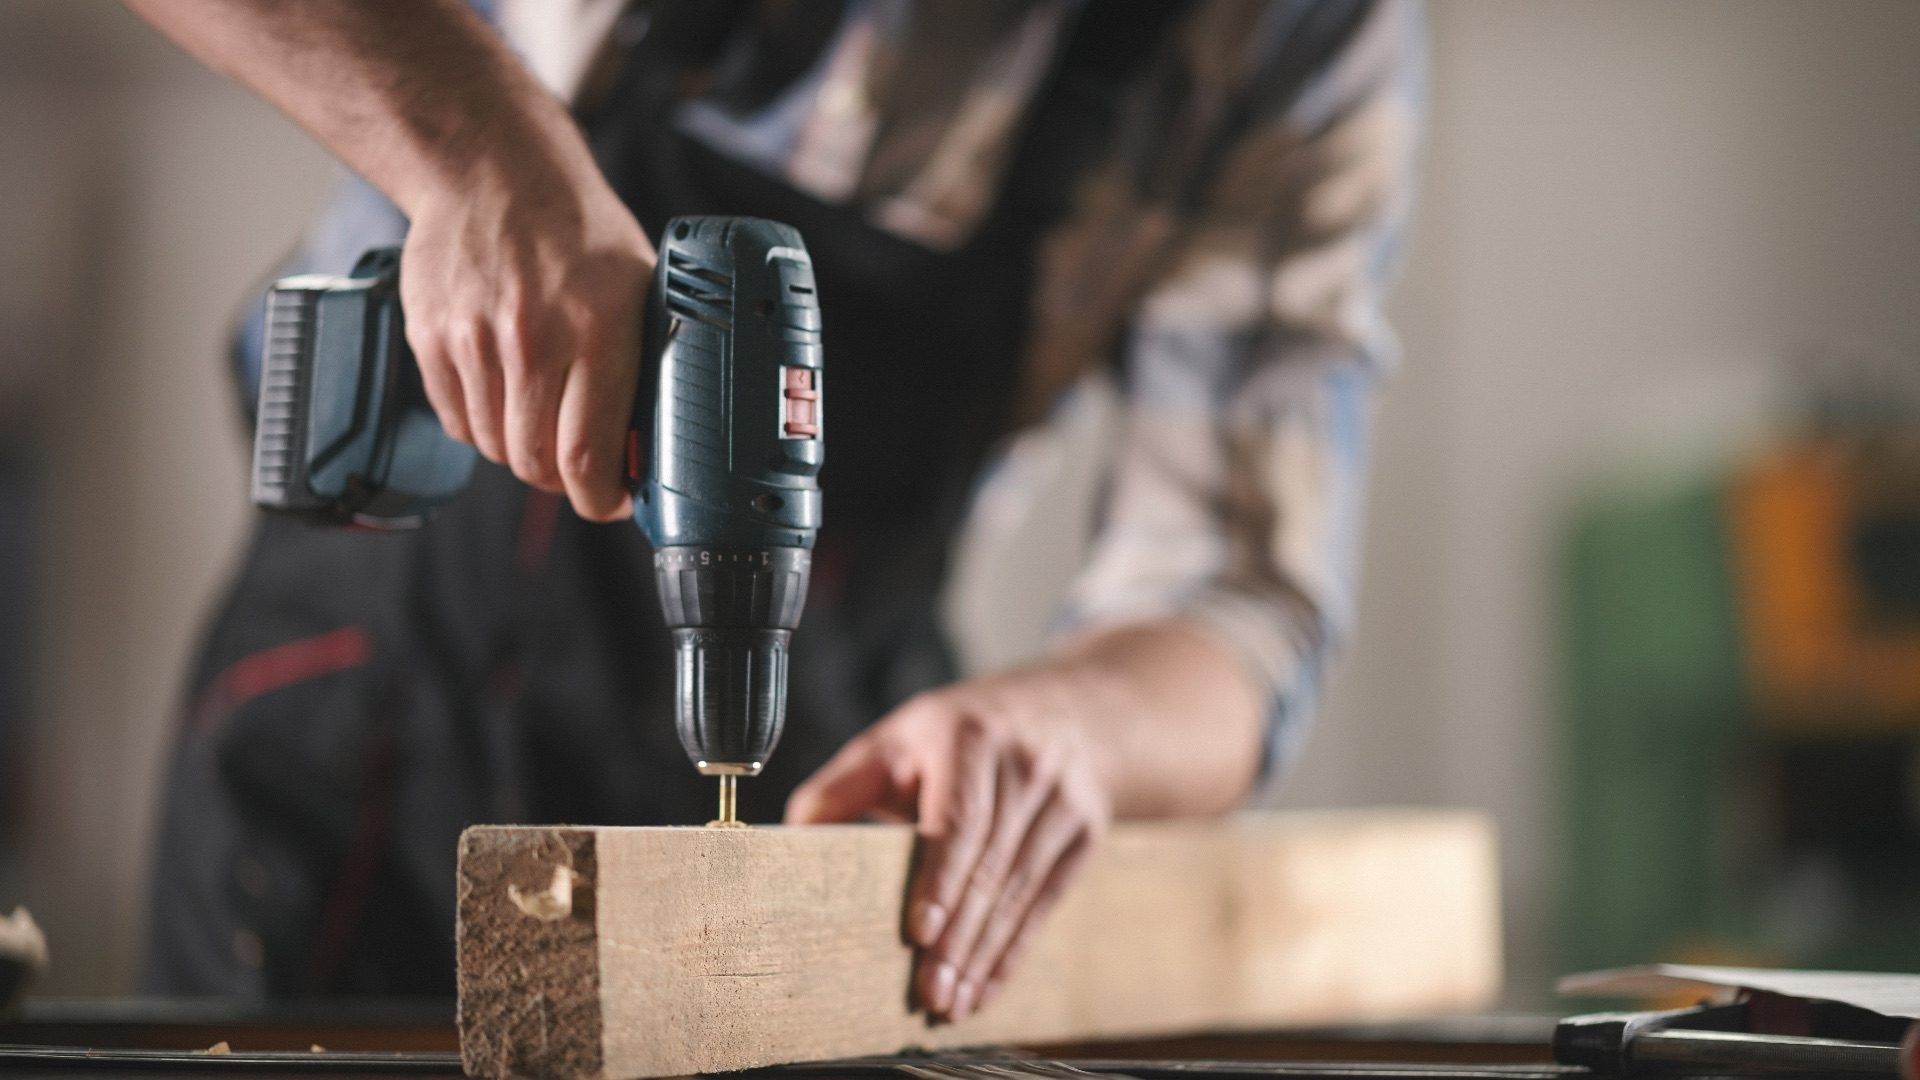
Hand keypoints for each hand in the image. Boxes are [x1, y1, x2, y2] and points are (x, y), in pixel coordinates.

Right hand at [399, 164, 653, 521]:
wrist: (492, 170)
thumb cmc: (579, 231)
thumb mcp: (639, 286)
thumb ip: (645, 361)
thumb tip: (654, 440)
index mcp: (597, 329)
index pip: (587, 455)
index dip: (603, 498)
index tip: (616, 500)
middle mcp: (531, 340)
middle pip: (536, 463)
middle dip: (565, 482)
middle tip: (583, 470)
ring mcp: (473, 340)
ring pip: (496, 448)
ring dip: (523, 453)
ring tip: (545, 423)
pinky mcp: (431, 338)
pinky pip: (458, 423)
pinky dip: (484, 429)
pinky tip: (506, 400)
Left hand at [785, 667, 1114, 1021]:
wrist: (1070, 711)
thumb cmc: (959, 733)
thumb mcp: (899, 737)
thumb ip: (845, 785)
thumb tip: (795, 839)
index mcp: (970, 737)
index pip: (960, 817)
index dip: (942, 878)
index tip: (920, 930)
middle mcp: (1024, 766)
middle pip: (991, 863)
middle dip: (960, 935)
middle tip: (930, 992)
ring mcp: (1062, 801)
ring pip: (1021, 890)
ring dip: (984, 954)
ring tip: (952, 1005)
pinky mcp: (1084, 834)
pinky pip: (1047, 902)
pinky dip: (1015, 951)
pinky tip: (987, 989)